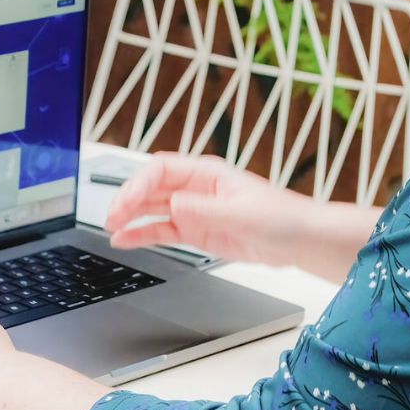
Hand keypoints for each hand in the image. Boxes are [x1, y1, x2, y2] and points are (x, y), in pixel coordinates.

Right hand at [105, 153, 311, 265]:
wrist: (299, 240)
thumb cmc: (280, 217)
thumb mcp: (241, 213)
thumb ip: (204, 209)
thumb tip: (174, 203)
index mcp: (207, 173)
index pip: (161, 169)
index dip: (138, 184)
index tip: (125, 202)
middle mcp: (197, 188)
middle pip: (151, 187)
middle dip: (128, 199)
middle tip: (111, 217)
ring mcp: (195, 210)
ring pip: (153, 208)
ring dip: (131, 216)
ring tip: (110, 228)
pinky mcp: (197, 230)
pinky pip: (163, 229)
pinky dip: (142, 234)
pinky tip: (125, 239)